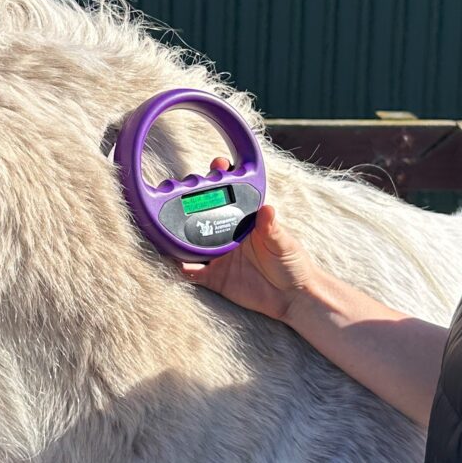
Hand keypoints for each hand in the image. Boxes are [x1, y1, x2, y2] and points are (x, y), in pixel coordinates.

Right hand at [178, 159, 318, 322]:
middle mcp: (227, 235)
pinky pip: (192, 272)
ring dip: (179, 234)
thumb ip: (272, 228)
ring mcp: (218, 256)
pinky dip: (182, 267)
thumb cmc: (292, 264)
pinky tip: (179, 262)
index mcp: (244, 221)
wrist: (292, 297)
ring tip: (169, 225)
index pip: (228, 196)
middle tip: (180, 192)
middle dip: (189, 202)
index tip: (217, 165)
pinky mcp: (214, 277)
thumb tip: (268, 209)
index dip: (220, 179)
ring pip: (191, 241)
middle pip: (202, 215)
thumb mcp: (284, 242)